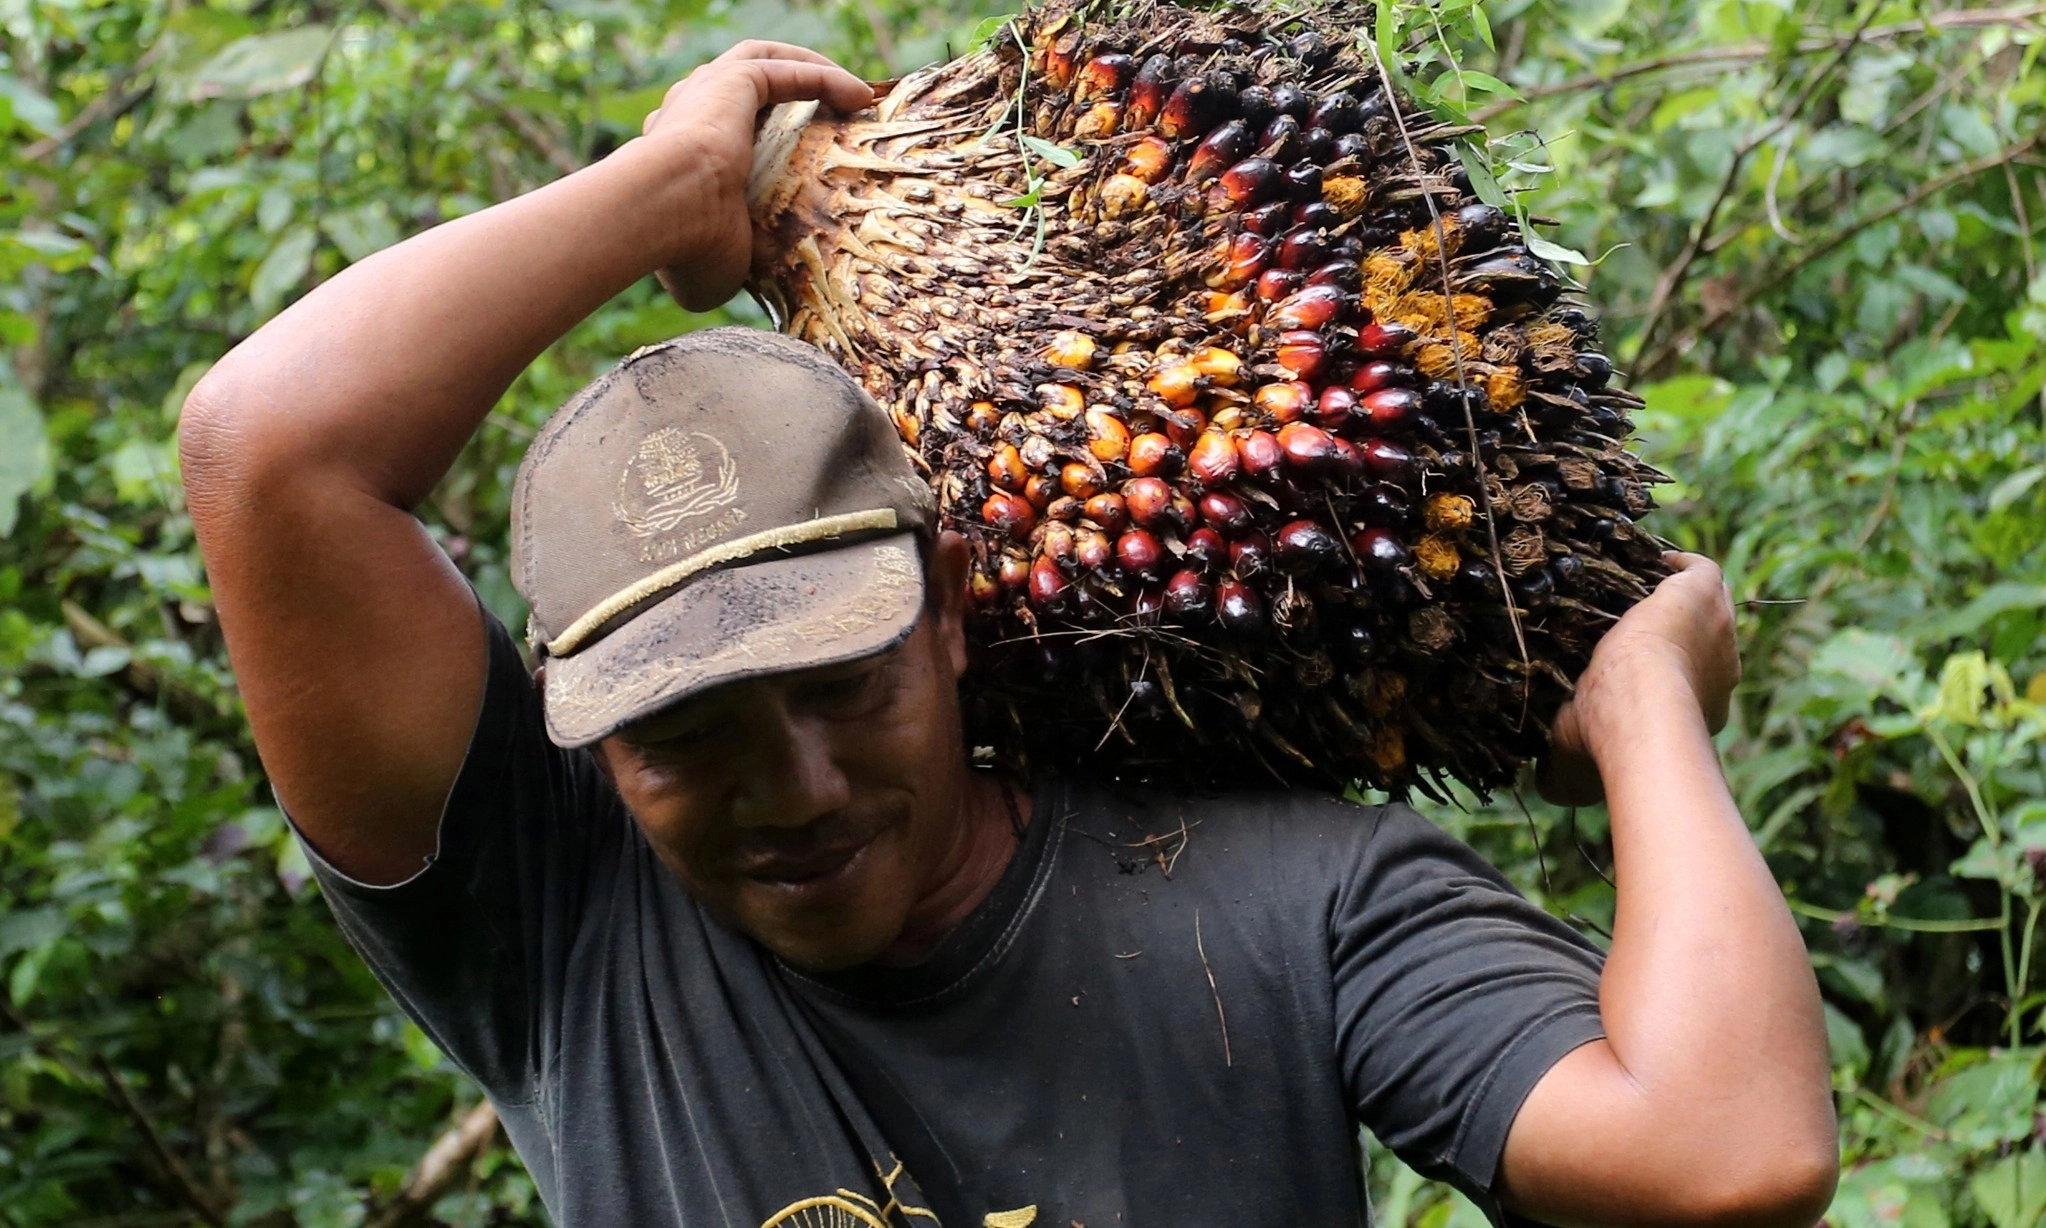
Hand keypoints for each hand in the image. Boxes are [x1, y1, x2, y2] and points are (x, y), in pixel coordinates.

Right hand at [636, 42, 871, 310]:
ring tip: (855, 94)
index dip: (756, 140)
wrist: (660, 214)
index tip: (799, 160)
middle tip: (836, 114)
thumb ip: (733, 265)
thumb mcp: (715, 271)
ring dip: (811, 72)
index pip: (711, 134)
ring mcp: (706, 92)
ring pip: (763, 63)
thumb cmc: (685, 251)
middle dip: (788, 93)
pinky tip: (861, 94)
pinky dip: (827, 77)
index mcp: (673, 157)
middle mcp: (685, 115)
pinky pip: (789, 70)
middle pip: (740, 90)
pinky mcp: (733, 81)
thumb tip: (759, 292)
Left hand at [1538, 552, 1739, 805]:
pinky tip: (1652, 558)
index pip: (1682, 691)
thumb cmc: (1608, 741)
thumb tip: (1545, 790)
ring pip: (1707, 608)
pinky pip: (1701, 570)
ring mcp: (1719, 632)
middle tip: (1630, 627)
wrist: (1641, 706)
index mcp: (1697, 713)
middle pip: (1700, 647)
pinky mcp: (1705, 595)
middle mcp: (1720, 673)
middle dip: (1673, 639)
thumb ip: (1561, 780)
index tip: (1625, 674)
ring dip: (1676, 598)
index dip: (1656, 682)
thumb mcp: (1573, 770)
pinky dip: (1680, 564)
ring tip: (1637, 587)